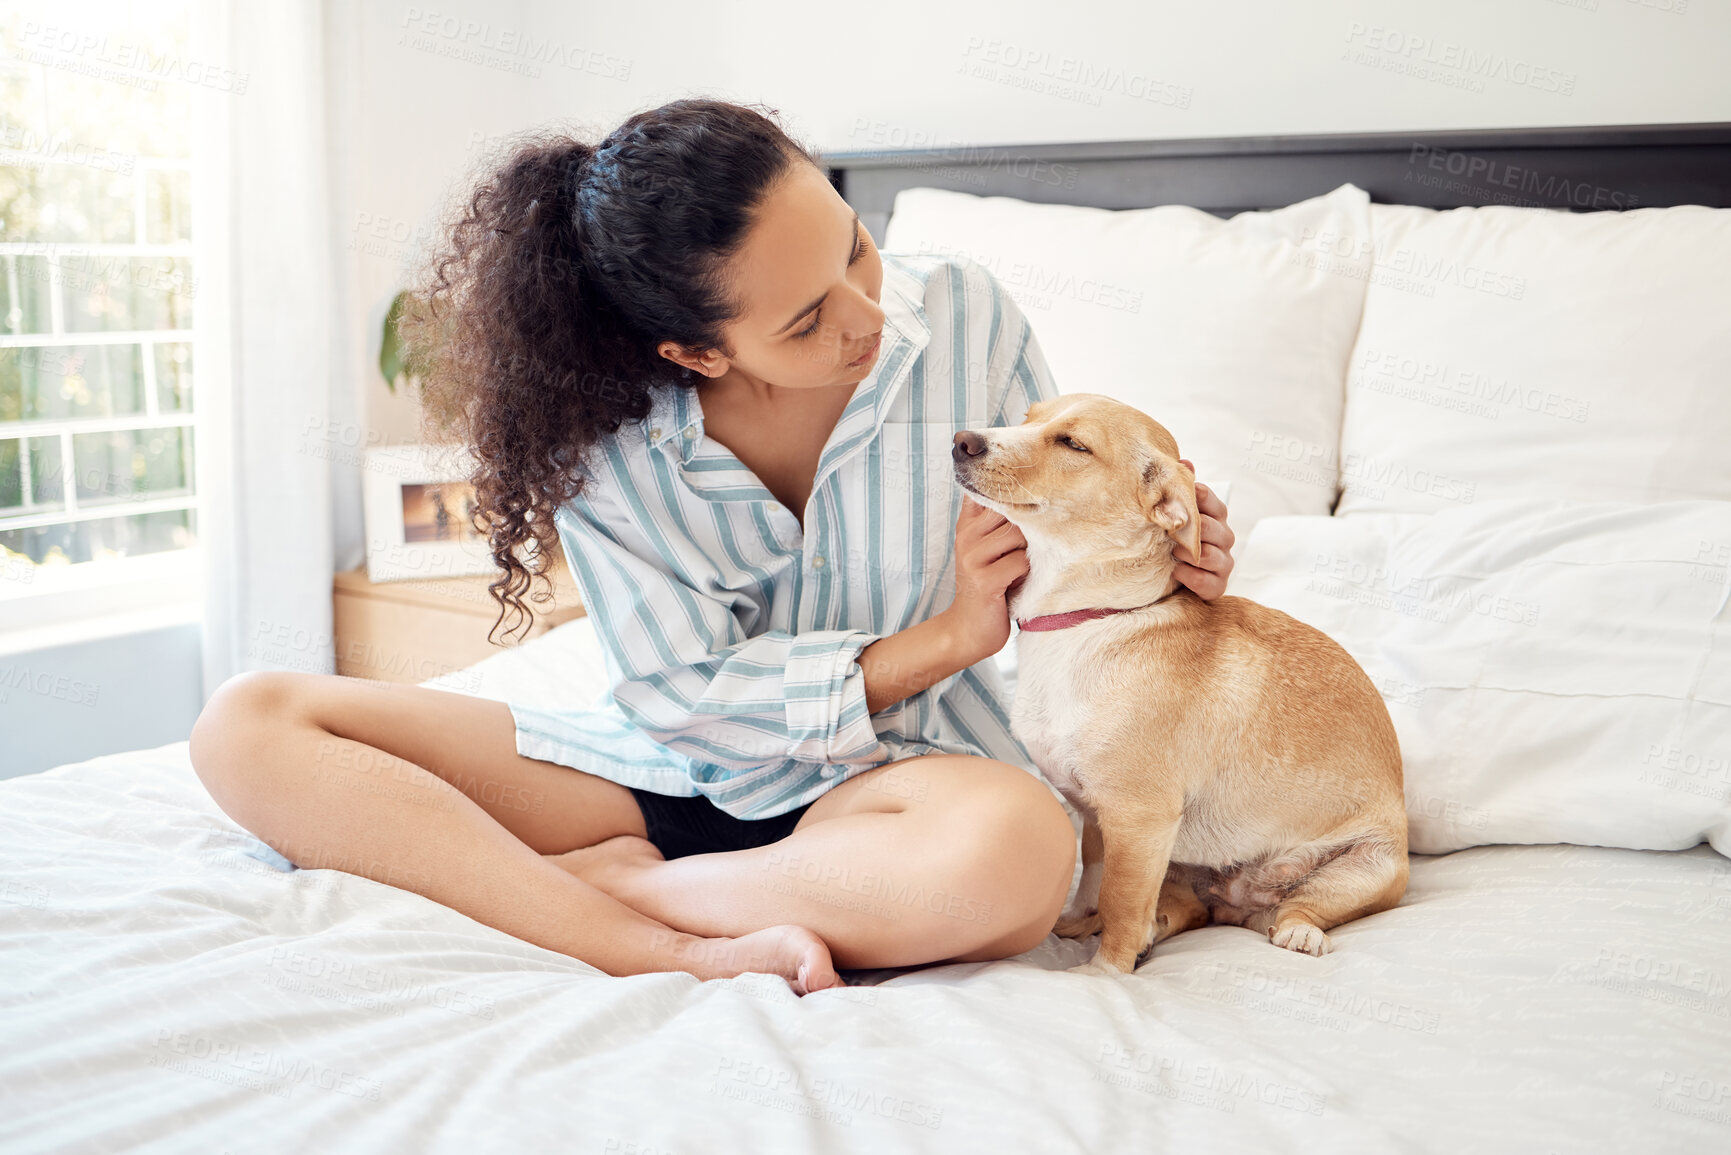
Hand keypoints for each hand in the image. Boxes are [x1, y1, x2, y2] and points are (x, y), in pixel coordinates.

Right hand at [940, 495, 1028, 662]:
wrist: (969, 628)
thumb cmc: (989, 585)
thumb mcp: (987, 547)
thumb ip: (998, 520)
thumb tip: (1031, 490)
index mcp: (967, 523)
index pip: (986, 488)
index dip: (1009, 486)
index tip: (1029, 481)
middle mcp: (966, 535)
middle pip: (1009, 509)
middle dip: (1028, 525)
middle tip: (1029, 545)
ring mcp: (972, 557)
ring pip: (1017, 534)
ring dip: (1029, 551)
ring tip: (1021, 567)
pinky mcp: (984, 579)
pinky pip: (1021, 561)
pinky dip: (1027, 573)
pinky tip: (1018, 583)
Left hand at [1171, 459, 1233, 600]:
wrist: (1170, 579)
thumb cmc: (1175, 540)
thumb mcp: (1174, 516)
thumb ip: (1180, 490)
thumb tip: (1185, 461)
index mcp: (1215, 518)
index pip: (1214, 503)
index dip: (1200, 498)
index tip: (1187, 494)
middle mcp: (1224, 539)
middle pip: (1215, 529)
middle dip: (1194, 529)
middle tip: (1171, 530)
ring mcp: (1223, 563)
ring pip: (1214, 556)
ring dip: (1192, 554)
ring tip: (1173, 551)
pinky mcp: (1216, 586)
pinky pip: (1208, 581)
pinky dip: (1191, 576)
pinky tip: (1176, 571)